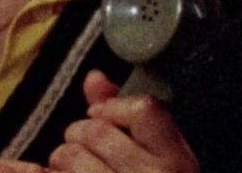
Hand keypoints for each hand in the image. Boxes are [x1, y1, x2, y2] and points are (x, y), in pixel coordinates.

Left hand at [49, 70, 198, 172]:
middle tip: (87, 154)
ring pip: (69, 155)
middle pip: (97, 129)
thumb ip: (123, 115)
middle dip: (81, 135)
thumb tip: (94, 77)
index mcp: (180, 163)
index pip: (145, 110)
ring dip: (62, 161)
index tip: (103, 117)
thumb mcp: (148, 159)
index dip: (115, 108)